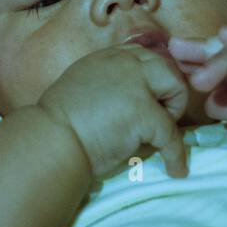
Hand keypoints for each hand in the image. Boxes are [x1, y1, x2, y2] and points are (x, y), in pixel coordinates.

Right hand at [38, 44, 190, 181]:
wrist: (50, 142)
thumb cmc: (57, 124)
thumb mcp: (83, 87)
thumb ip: (109, 85)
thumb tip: (134, 103)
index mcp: (107, 57)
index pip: (144, 56)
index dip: (153, 79)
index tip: (153, 100)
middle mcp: (125, 62)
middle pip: (166, 66)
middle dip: (170, 92)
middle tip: (160, 120)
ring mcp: (137, 84)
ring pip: (176, 87)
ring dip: (175, 112)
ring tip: (163, 138)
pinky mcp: (144, 112)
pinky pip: (172, 133)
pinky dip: (176, 155)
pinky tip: (175, 170)